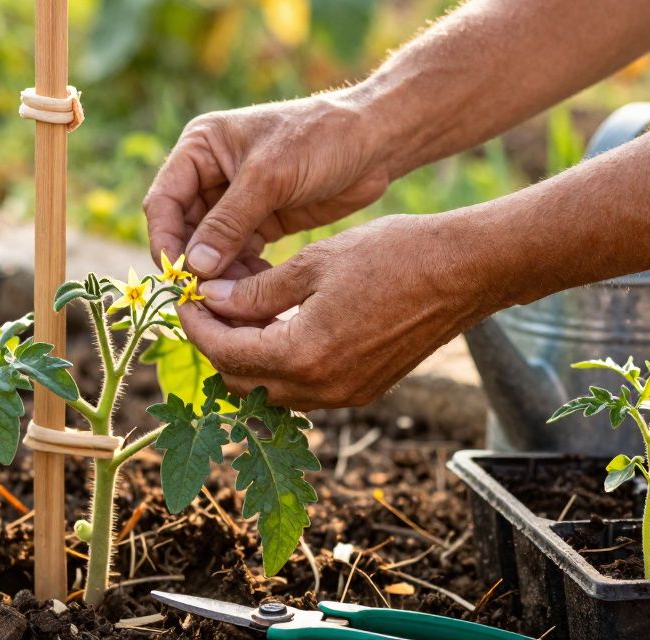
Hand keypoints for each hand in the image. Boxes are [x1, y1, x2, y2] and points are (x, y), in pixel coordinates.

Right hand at [143, 95, 391, 279]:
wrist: (376, 141)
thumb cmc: (320, 139)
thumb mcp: (269, 176)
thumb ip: (229, 222)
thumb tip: (194, 267)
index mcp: (200, 149)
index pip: (164, 202)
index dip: (165, 240)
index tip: (176, 275)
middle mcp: (210, 175)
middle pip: (184, 231)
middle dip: (193, 266)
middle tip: (204, 301)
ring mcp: (235, 202)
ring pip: (211, 250)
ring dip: (218, 278)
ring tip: (232, 306)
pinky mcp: (262, 223)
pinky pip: (239, 258)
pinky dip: (242, 278)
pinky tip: (252, 299)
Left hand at [178, 214, 500, 409]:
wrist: (465, 271)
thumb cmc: (393, 255)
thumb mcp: (313, 263)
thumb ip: (256, 290)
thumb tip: (210, 300)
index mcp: (305, 356)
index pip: (227, 353)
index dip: (197, 325)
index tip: (184, 298)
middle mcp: (324, 389)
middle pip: (244, 381)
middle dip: (216, 345)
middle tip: (203, 307)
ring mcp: (346, 395)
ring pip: (272, 389)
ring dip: (246, 357)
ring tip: (233, 314)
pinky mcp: (364, 389)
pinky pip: (304, 388)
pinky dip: (278, 363)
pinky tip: (273, 326)